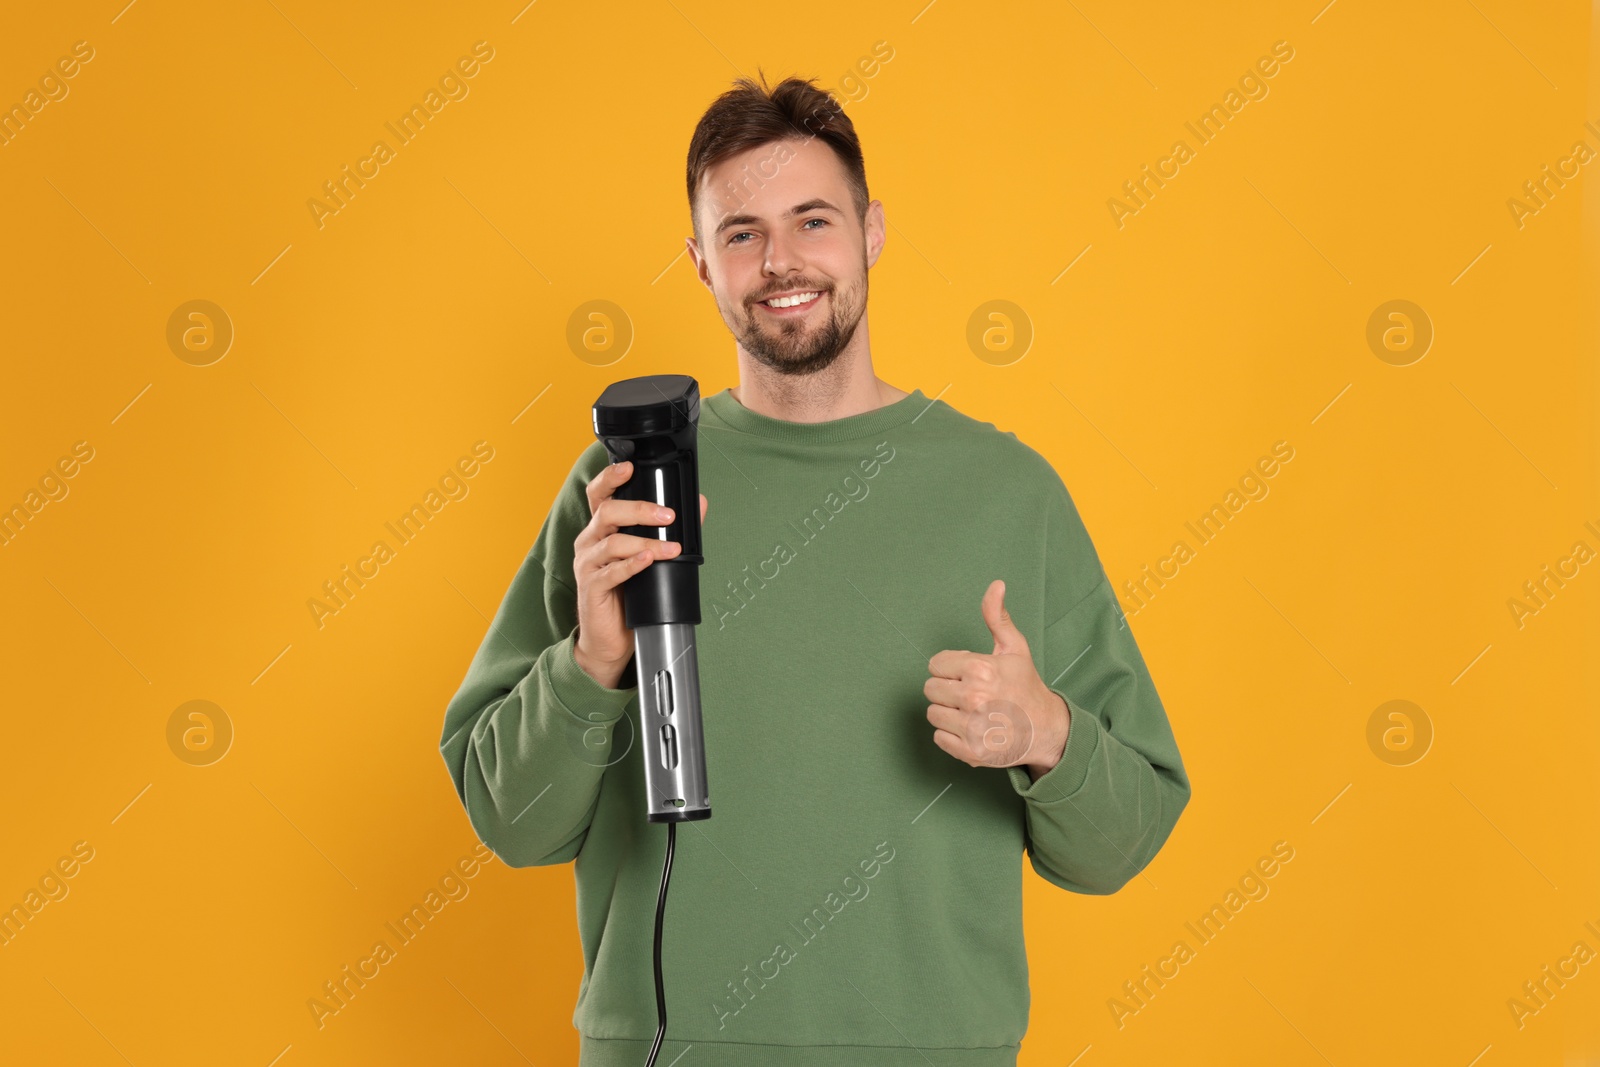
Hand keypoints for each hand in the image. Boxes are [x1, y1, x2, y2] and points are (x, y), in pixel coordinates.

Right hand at [572, 459, 707, 688]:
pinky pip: (611, 572)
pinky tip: (649, 560)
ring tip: (671, 547)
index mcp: (600, 529)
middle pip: (606, 512)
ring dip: (645, 541)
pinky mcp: (591, 588)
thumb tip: (700, 503)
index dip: (610, 478)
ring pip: (612, 542)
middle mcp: (589, 542)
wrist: (611, 639)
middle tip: (668, 515)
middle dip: (639, 509)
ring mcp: (587, 565)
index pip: (599, 495)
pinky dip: (633, 564)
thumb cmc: (628, 594)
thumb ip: (670, 529)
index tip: (631, 467)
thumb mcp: (649, 556)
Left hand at [924, 579, 1069, 779]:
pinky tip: (972, 728)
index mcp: (981, 669)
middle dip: (947, 689)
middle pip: (930, 689)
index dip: (951, 668)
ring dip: (949, 713)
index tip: (969, 674)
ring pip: (933, 713)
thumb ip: (997, 617)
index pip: (935, 664)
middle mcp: (974, 698)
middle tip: (971, 694)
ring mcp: (972, 727)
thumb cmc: (1026, 686)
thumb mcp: (1014, 648)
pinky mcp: (971, 751)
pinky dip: (952, 735)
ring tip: (973, 712)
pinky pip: (939, 737)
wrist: (1047, 729)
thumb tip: (996, 585)